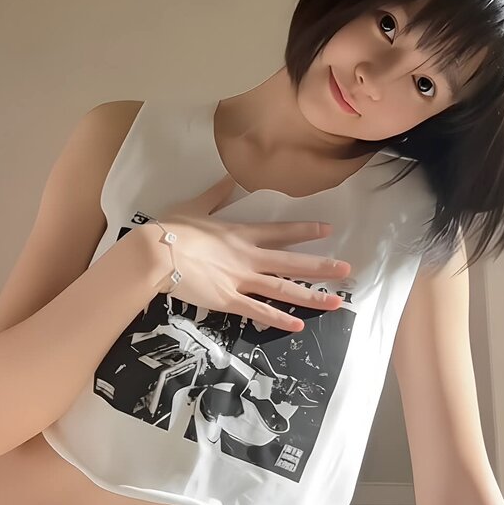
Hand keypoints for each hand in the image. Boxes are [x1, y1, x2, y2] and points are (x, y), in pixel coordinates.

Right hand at [138, 173, 350, 332]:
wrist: (155, 253)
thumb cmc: (171, 229)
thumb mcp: (195, 206)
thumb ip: (216, 195)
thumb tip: (229, 177)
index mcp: (240, 234)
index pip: (280, 232)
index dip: (305, 230)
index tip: (327, 229)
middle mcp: (247, 256)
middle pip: (292, 262)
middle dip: (321, 266)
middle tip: (347, 269)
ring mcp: (240, 279)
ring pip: (282, 289)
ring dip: (311, 296)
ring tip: (335, 302)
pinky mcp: (228, 299)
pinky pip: (258, 311)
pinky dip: (279, 320)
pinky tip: (299, 326)